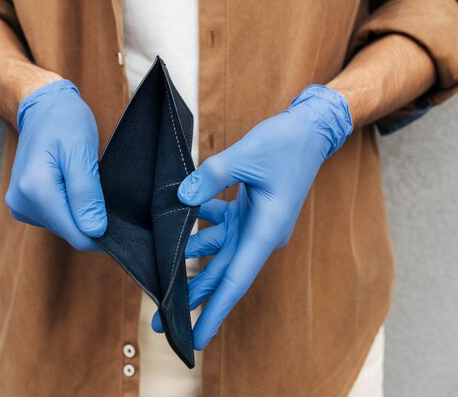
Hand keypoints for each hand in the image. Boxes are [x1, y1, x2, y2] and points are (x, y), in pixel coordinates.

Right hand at [6, 80, 106, 250]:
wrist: (42, 108)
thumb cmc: (65, 123)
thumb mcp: (82, 153)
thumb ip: (86, 194)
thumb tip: (94, 231)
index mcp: (35, 189)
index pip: (74, 233)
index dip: (99, 232)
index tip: (114, 217)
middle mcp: (22, 202)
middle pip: (68, 230)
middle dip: (87, 216)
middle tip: (95, 184)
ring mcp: (20, 205)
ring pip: (62, 225)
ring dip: (77, 210)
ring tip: (80, 179)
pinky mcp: (23, 205)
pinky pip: (54, 217)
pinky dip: (67, 206)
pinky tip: (69, 184)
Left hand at [152, 85, 352, 348]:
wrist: (310, 130)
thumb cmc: (286, 144)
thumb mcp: (246, 156)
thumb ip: (210, 178)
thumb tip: (180, 197)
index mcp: (265, 231)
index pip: (235, 281)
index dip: (214, 311)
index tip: (195, 339)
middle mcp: (260, 234)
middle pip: (222, 274)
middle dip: (193, 296)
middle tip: (160, 318)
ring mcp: (254, 223)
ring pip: (218, 251)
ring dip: (191, 255)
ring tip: (161, 265)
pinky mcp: (249, 209)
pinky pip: (220, 224)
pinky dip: (201, 221)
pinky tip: (182, 211)